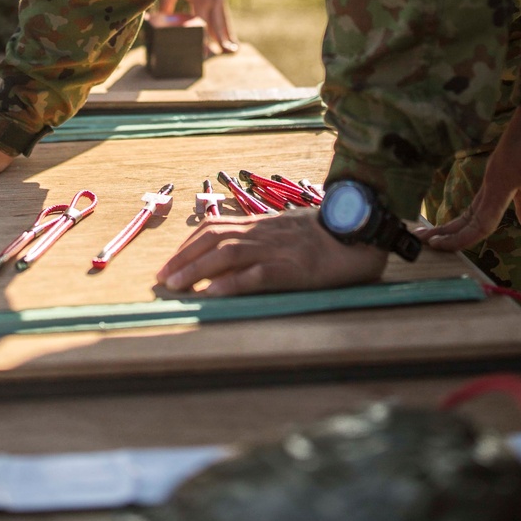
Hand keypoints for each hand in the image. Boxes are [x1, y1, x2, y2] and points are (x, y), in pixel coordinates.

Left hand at [156, 208, 387, 296]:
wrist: (358, 234)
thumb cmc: (325, 236)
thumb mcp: (288, 233)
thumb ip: (262, 240)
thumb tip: (232, 258)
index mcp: (260, 225)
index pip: (214, 228)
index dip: (188, 245)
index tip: (170, 263)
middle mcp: (262, 233)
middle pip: (212, 239)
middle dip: (183, 259)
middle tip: (162, 279)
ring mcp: (275, 249)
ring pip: (226, 255)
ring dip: (196, 270)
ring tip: (176, 287)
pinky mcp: (291, 269)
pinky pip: (254, 275)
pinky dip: (229, 284)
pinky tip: (211, 296)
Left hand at [159, 0, 237, 53]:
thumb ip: (166, 4)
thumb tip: (155, 21)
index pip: (203, 25)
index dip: (204, 40)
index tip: (205, 53)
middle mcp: (213, 0)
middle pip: (218, 26)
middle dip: (221, 41)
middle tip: (224, 55)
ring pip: (224, 19)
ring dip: (228, 35)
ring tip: (232, 49)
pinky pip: (224, 11)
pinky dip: (226, 22)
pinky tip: (227, 31)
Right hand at [419, 106, 520, 252]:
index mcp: (497, 182)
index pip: (477, 221)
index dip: (459, 239)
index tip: (436, 250)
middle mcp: (496, 178)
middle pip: (471, 213)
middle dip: (451, 230)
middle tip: (427, 244)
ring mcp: (506, 172)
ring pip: (487, 206)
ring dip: (475, 224)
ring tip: (462, 238)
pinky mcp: (520, 168)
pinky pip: (514, 199)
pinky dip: (519, 215)